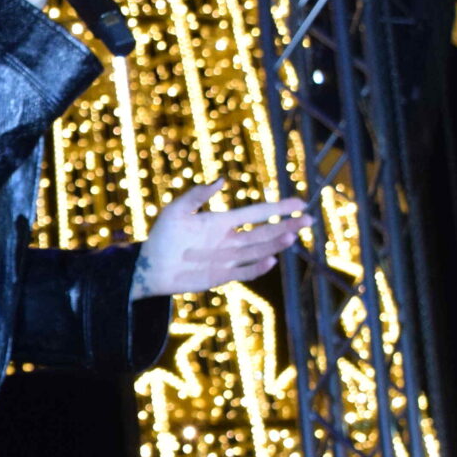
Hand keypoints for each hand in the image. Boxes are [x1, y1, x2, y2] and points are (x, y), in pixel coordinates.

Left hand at [131, 185, 310, 296]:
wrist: (147, 267)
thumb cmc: (161, 237)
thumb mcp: (176, 211)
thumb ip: (196, 196)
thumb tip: (221, 179)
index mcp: (221, 221)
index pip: (256, 213)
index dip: (277, 209)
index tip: (300, 203)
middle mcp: (229, 240)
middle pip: (263, 232)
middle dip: (286, 225)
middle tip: (308, 219)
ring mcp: (226, 259)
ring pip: (257, 251)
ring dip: (275, 244)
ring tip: (291, 235)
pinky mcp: (220, 277)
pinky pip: (243, 272)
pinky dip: (257, 268)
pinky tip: (272, 260)